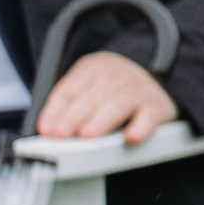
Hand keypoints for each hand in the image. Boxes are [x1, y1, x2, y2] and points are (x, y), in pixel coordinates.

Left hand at [35, 54, 178, 144]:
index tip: (46, 128)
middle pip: (92, 96)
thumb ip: (70, 106)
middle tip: (61, 134)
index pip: (70, 88)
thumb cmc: (114, 92)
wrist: (157, 82)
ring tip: (87, 135)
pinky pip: (149, 117)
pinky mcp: (157, 107)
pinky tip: (131, 137)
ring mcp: (138, 90)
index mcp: (94, 68)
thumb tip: (48, 131)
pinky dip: (141, 127)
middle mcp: (117, 75)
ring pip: (118, 104)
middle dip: (74, 116)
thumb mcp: (89, 88)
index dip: (56, 109)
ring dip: (101, 120)